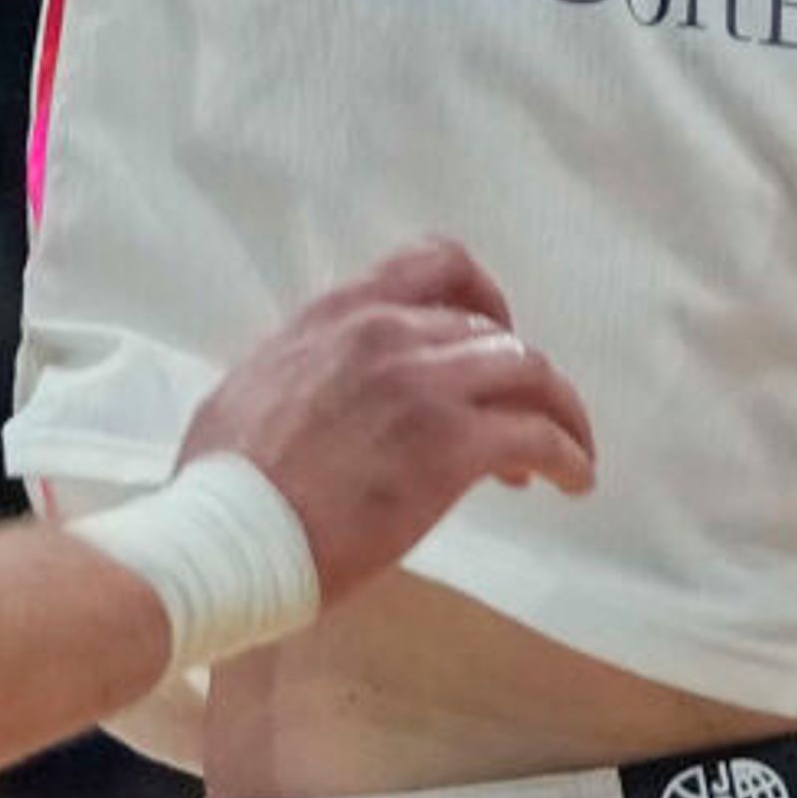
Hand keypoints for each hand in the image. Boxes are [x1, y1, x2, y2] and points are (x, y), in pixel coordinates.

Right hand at [183, 234, 594, 599]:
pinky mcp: (451, 447)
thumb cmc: (224, 479)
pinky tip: (572, 480)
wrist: (230, 534)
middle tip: (521, 418)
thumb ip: (311, 363)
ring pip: (529, 372)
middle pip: (491, 329)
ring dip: (558, 411)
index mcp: (339, 311)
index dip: (479, 294)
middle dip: (517, 372)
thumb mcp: (258, 381)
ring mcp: (424, 386)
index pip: (433, 263)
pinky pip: (538, 436)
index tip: (491, 331)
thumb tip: (326, 380)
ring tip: (567, 453)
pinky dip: (568, 455)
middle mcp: (388, 331)